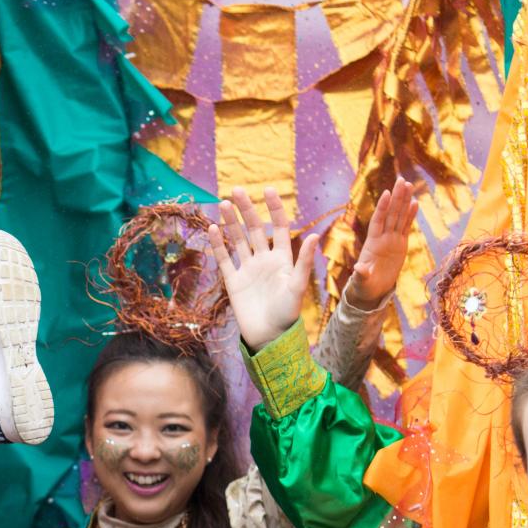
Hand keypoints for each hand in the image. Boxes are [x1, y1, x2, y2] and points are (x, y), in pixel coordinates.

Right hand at [209, 187, 317, 351]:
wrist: (268, 337)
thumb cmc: (287, 313)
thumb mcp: (297, 286)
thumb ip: (303, 261)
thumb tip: (314, 235)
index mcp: (283, 258)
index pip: (279, 226)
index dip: (274, 208)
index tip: (268, 190)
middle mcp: (264, 260)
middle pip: (255, 228)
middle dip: (246, 210)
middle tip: (236, 190)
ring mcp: (248, 269)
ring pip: (238, 240)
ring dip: (231, 223)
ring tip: (223, 204)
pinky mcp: (233, 282)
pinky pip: (224, 259)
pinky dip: (218, 244)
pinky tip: (213, 228)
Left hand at [345, 178, 419, 310]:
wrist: (373, 290)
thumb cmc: (364, 285)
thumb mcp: (362, 280)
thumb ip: (361, 273)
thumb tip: (359, 269)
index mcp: (372, 243)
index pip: (378, 221)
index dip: (382, 208)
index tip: (386, 193)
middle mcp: (382, 238)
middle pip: (391, 214)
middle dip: (396, 197)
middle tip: (402, 180)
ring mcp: (392, 239)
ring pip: (399, 217)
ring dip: (404, 201)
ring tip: (409, 185)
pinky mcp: (400, 244)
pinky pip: (406, 227)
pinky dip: (410, 215)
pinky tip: (415, 203)